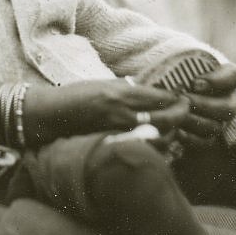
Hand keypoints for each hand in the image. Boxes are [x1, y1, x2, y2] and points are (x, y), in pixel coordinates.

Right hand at [25, 79, 189, 144]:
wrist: (50, 114)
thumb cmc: (75, 96)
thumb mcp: (104, 85)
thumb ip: (128, 91)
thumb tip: (153, 94)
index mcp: (121, 92)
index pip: (161, 97)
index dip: (178, 100)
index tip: (184, 100)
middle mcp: (121, 111)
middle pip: (166, 118)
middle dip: (181, 117)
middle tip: (185, 114)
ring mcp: (117, 130)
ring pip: (158, 137)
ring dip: (171, 134)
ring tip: (173, 130)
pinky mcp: (112, 144)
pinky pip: (142, 149)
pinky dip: (155, 148)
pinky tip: (157, 145)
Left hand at [180, 63, 235, 142]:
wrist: (163, 91)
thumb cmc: (172, 72)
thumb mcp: (177, 64)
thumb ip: (182, 66)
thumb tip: (188, 80)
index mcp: (226, 77)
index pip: (234, 75)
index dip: (217, 80)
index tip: (195, 83)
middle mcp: (227, 99)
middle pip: (228, 107)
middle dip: (203, 104)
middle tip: (183, 100)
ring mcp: (219, 120)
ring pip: (216, 126)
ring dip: (194, 120)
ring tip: (176, 113)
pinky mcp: (207, 137)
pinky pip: (206, 142)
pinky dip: (191, 138)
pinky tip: (177, 130)